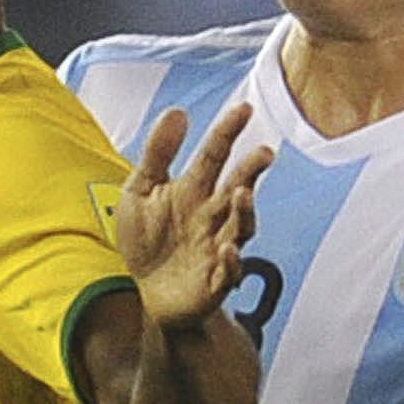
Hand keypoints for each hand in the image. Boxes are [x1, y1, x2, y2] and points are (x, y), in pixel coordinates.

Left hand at [116, 102, 272, 329]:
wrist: (140, 295)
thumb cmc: (144, 242)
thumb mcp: (140, 191)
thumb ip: (157, 153)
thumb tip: (178, 110)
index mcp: (193, 191)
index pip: (215, 155)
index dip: (228, 132)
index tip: (244, 109)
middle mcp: (211, 217)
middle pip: (237, 187)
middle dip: (251, 170)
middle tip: (263, 152)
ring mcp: (216, 248)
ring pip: (241, 227)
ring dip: (245, 211)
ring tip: (244, 193)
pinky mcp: (214, 282)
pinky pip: (229, 272)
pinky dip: (232, 262)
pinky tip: (227, 250)